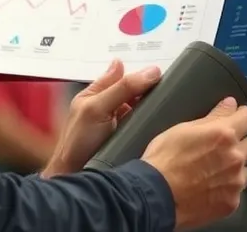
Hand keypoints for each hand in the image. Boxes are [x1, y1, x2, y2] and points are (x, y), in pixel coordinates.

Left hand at [42, 60, 159, 176]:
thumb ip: (120, 88)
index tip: (162, 74)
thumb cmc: (78, 142)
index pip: (123, 76)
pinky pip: (144, 125)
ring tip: (170, 106)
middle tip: (168, 92)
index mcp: (96, 93)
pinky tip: (163, 122)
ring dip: (153, 108)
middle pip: (135, 92)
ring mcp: (119, 123)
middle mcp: (108, 106)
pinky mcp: (128, 138)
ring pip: (141, 108)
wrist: (77, 177)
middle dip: (149, 91)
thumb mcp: (97, 109)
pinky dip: (152, 123)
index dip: (141, 74)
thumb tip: (148, 69)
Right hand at [141, 98, 246, 230]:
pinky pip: (238, 190)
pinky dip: (228, 188)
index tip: (236, 119)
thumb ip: (213, 116)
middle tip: (223, 148)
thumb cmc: (164, 159)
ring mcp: (235, 181)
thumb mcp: (183, 128)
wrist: (155, 196)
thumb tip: (230, 104)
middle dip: (241, 144)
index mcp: (225, 134)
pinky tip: (210, 188)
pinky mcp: (232, 202)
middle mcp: (235, 157)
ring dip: (236, 168)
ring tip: (215, 171)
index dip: (242, 117)